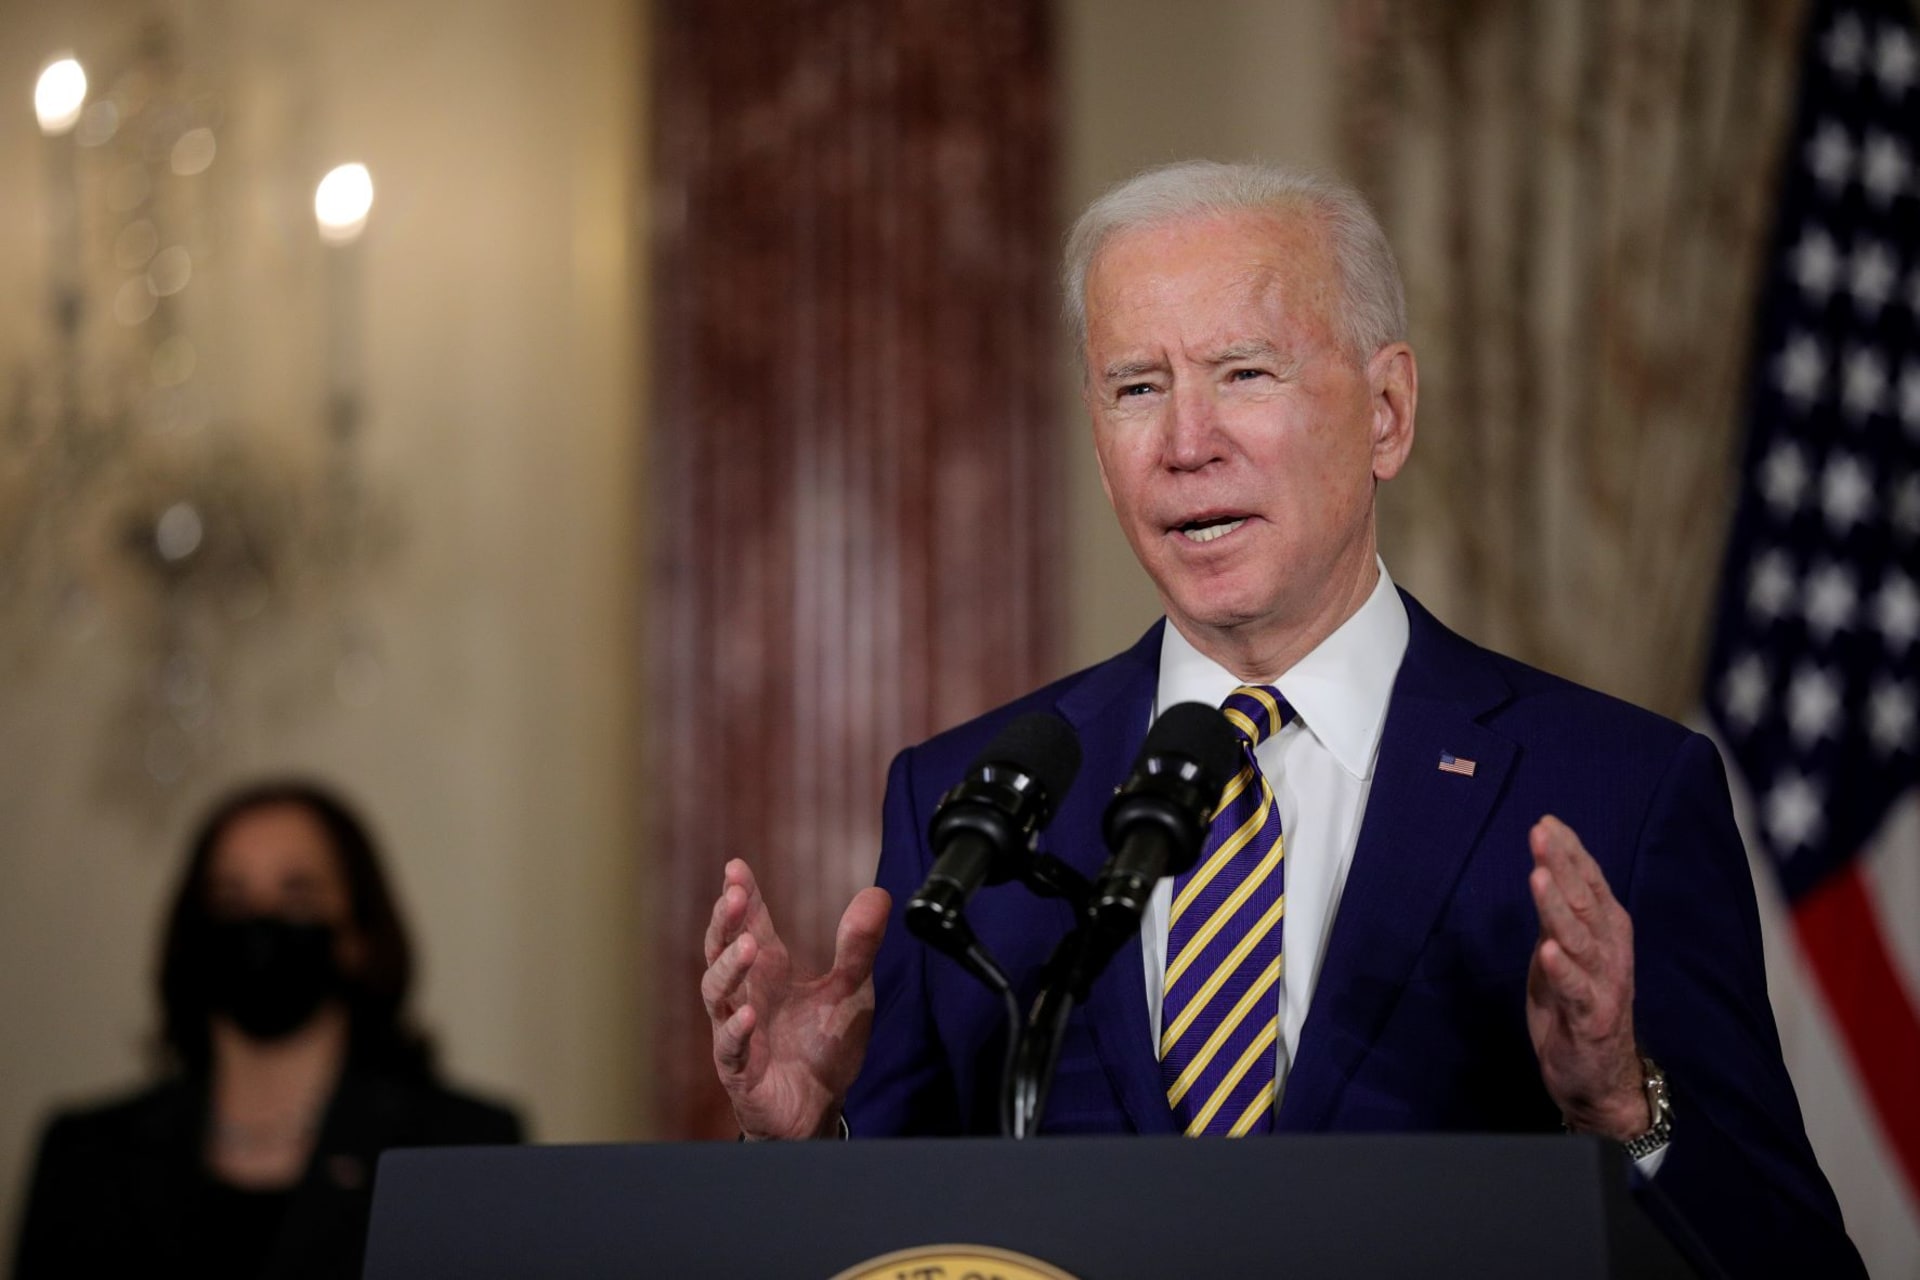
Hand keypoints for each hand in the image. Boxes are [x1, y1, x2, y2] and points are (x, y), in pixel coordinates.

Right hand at [701, 859, 890, 1139]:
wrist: (819, 1108)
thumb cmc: (824, 1045)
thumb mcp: (851, 989)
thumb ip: (859, 945)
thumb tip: (878, 893)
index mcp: (770, 972)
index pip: (749, 925)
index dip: (742, 896)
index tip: (736, 867)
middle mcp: (746, 995)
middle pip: (722, 950)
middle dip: (726, 921)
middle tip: (736, 895)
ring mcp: (737, 1032)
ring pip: (717, 994)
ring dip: (729, 968)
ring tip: (748, 945)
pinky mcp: (740, 1071)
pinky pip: (730, 1048)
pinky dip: (736, 1031)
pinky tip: (747, 1015)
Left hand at [1525, 816, 1647, 1139]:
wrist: (1600, 1078)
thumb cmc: (1577, 1005)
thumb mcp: (1564, 951)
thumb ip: (1559, 913)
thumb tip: (1546, 864)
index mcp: (1606, 931)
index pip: (1589, 882)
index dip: (1569, 853)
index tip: (1547, 822)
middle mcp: (1610, 952)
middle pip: (1585, 901)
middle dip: (1562, 866)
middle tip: (1541, 833)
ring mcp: (1603, 985)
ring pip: (1579, 940)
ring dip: (1558, 909)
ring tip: (1539, 877)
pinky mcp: (1591, 1018)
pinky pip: (1576, 991)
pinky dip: (1562, 970)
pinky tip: (1548, 950)